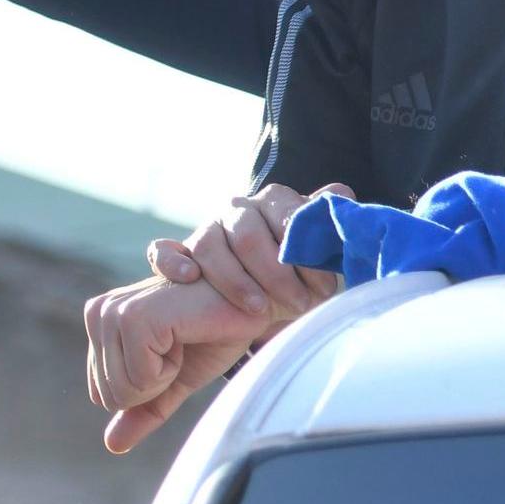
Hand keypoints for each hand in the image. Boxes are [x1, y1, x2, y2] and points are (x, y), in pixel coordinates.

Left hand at [83, 273, 279, 454]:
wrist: (254, 302)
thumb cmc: (217, 332)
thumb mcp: (177, 378)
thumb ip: (144, 408)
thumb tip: (113, 445)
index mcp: (101, 321)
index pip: (103, 394)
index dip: (147, 389)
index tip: (175, 352)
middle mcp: (99, 312)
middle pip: (109, 396)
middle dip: (155, 385)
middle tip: (184, 346)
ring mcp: (115, 312)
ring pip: (121, 390)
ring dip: (165, 376)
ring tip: (186, 337)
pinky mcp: (136, 317)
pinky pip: (140, 378)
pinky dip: (170, 369)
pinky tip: (189, 333)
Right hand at [146, 182, 341, 324]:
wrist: (257, 302)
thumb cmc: (294, 276)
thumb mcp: (315, 257)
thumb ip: (326, 227)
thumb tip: (342, 193)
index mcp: (274, 201)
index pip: (285, 213)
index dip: (304, 250)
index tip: (323, 283)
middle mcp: (237, 208)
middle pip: (248, 234)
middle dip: (275, 273)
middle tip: (299, 303)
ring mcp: (205, 228)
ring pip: (209, 245)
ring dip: (235, 280)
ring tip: (260, 310)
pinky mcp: (178, 252)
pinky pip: (162, 250)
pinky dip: (171, 260)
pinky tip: (189, 276)